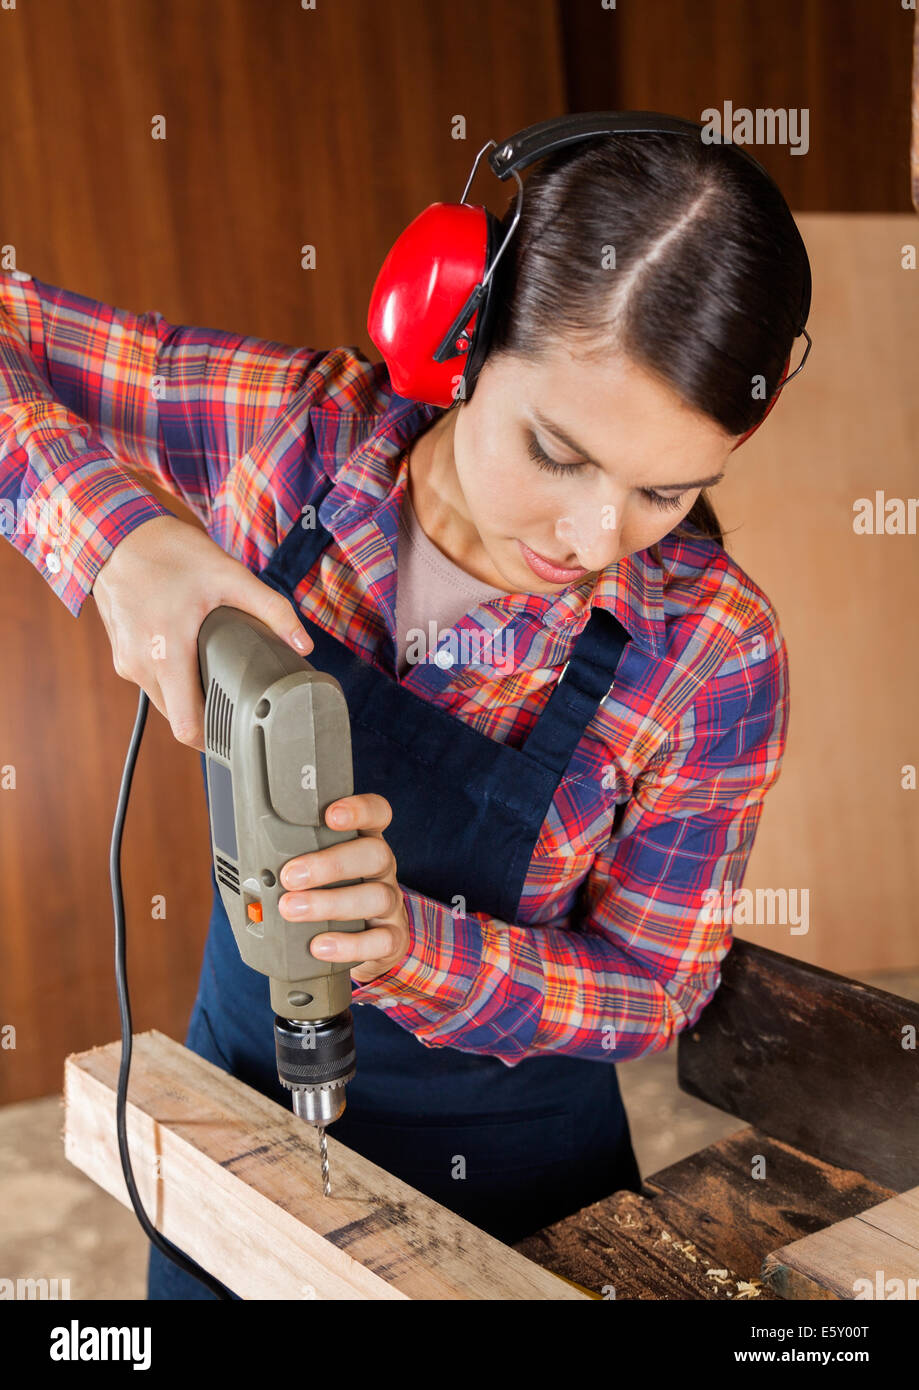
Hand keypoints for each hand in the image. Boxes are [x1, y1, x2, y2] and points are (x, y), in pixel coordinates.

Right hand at [92, 515, 313, 749]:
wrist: (117, 534)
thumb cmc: (169, 553)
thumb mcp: (229, 575)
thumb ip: (271, 610)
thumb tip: (303, 643)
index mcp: (167, 654)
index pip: (186, 726)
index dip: (214, 742)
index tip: (237, 741)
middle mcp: (141, 665)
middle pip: (178, 719)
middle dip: (207, 718)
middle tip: (238, 708)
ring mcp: (126, 662)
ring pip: (163, 701)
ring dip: (188, 697)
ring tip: (215, 679)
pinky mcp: (121, 655)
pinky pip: (151, 682)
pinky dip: (172, 680)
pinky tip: (190, 660)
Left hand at [278, 793, 409, 984]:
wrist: (367, 940)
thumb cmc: (331, 894)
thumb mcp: (318, 869)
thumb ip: (294, 860)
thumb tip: (246, 866)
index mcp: (363, 842)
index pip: (375, 814)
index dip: (360, 810)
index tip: (331, 815)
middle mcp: (381, 868)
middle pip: (374, 853)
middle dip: (330, 863)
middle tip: (290, 876)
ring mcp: (390, 902)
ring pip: (376, 896)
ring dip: (330, 903)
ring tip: (292, 910)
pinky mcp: (393, 937)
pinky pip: (380, 940)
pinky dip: (349, 944)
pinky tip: (320, 946)